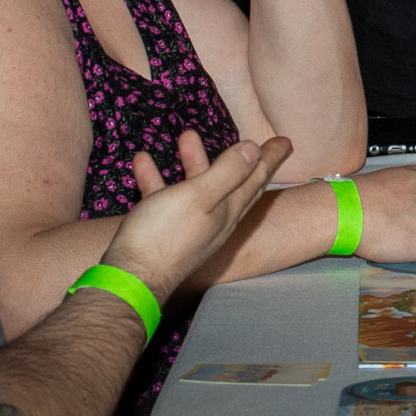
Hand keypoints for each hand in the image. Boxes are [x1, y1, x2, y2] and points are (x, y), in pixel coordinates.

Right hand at [103, 130, 290, 299]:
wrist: (129, 280)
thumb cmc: (165, 236)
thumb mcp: (199, 197)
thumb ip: (227, 172)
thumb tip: (254, 150)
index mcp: (228, 210)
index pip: (257, 178)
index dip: (271, 158)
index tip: (286, 142)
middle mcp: (215, 220)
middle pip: (234, 183)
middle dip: (241, 159)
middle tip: (252, 140)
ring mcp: (190, 228)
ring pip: (198, 187)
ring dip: (194, 161)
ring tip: (185, 136)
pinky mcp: (163, 232)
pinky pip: (165, 198)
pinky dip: (157, 178)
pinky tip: (142, 161)